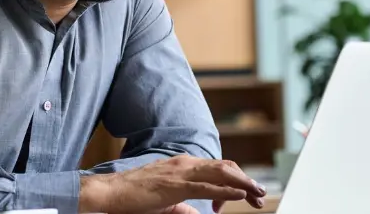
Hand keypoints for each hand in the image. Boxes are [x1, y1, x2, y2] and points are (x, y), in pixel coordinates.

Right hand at [78, 155, 265, 213]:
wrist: (110, 193)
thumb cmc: (133, 198)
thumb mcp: (165, 202)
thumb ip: (183, 206)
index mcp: (182, 165)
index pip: (217, 168)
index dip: (235, 181)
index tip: (243, 197)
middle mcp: (184, 163)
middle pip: (225, 168)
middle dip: (246, 180)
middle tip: (260, 195)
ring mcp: (180, 172)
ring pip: (220, 173)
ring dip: (243, 183)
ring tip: (258, 193)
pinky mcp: (175, 185)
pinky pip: (206, 186)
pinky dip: (226, 190)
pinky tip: (240, 194)